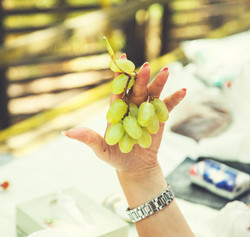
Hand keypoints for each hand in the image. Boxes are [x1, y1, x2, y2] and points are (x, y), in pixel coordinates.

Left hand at [64, 55, 185, 177]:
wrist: (135, 167)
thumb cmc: (116, 156)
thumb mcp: (101, 150)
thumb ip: (88, 139)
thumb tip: (66, 133)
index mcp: (117, 110)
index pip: (118, 89)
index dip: (120, 74)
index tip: (120, 56)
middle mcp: (132, 106)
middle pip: (137, 89)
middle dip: (141, 78)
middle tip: (145, 66)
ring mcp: (146, 111)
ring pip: (153, 94)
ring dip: (160, 83)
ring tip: (166, 71)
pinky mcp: (159, 119)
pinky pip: (168, 107)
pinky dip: (175, 99)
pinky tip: (183, 90)